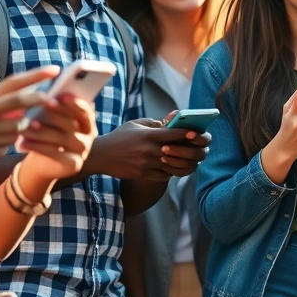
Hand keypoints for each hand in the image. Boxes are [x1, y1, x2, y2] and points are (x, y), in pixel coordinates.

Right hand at [0, 66, 58, 175]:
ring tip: (2, 127)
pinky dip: (4, 144)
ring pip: (17, 130)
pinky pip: (6, 147)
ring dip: (18, 127)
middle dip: (38, 101)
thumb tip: (20, 100)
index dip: (35, 77)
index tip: (54, 70)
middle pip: (19, 108)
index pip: (12, 87)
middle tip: (50, 99)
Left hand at [17, 94, 97, 181]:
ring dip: (42, 131)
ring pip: (62, 138)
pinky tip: (22, 143)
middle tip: (44, 105)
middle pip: (73, 124)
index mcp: (87, 122)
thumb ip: (55, 108)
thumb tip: (48, 91)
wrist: (44, 163)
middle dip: (57, 114)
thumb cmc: (48, 134)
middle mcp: (88, 136)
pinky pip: (54, 153)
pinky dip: (36, 147)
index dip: (74, 103)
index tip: (61, 94)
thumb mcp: (52, 121)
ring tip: (26, 126)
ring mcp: (83, 151)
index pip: (84, 111)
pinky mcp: (73, 164)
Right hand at [94, 117, 210, 181]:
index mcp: (148, 135)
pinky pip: (163, 175)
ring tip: (187, 160)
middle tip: (196, 148)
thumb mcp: (135, 125)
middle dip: (187, 150)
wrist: (101, 155)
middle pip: (176, 151)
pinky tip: (172, 168)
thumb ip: (154, 123)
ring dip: (181, 163)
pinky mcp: (143, 174)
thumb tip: (171, 122)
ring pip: (172, 165)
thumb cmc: (119, 137)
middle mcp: (149, 150)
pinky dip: (170, 172)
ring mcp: (146, 164)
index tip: (195, 133)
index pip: (174, 134)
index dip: (187, 134)